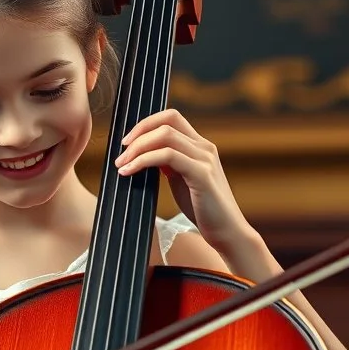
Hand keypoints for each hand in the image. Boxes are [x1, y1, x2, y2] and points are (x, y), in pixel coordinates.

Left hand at [114, 108, 250, 251]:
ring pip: (165, 136)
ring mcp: (204, 159)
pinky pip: (167, 156)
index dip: (146, 124)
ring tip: (122, 164)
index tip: (128, 142)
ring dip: (138, 148)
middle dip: (138, 133)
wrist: (227, 232)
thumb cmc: (203, 209)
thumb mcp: (181, 179)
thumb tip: (144, 153)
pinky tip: (130, 171)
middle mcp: (204, 147)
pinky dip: (144, 160)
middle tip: (121, 154)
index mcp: (200, 146)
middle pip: (166, 122)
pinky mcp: (202, 175)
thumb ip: (168, 163)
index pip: (171, 118)